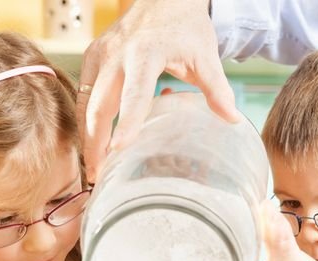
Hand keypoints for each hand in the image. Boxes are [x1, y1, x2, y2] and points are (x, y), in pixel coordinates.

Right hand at [77, 0, 238, 182]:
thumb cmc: (186, 27)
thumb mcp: (206, 56)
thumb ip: (217, 89)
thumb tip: (233, 120)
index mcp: (146, 53)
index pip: (134, 95)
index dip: (126, 124)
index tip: (118, 150)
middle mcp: (117, 54)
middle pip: (100, 104)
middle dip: (96, 141)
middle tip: (98, 175)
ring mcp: (101, 54)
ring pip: (86, 101)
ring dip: (87, 134)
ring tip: (93, 167)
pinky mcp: (93, 56)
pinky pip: (84, 92)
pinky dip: (85, 118)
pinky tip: (91, 142)